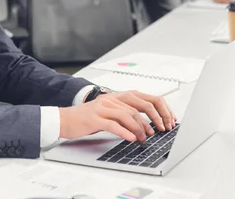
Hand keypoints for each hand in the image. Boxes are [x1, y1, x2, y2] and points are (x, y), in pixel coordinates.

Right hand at [58, 91, 176, 142]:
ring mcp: (103, 107)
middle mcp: (113, 99)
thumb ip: (126, 113)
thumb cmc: (88, 118)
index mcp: (118, 96)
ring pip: (129, 115)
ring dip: (141, 128)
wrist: (65, 119)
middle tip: (162, 130)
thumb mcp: (109, 111)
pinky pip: (113, 124)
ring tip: (146, 138)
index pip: (147, 98)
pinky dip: (125, 132)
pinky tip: (132, 138)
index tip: (169, 121)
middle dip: (156, 118)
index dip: (161, 109)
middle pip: (141, 105)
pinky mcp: (95, 118)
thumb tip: (149, 124)